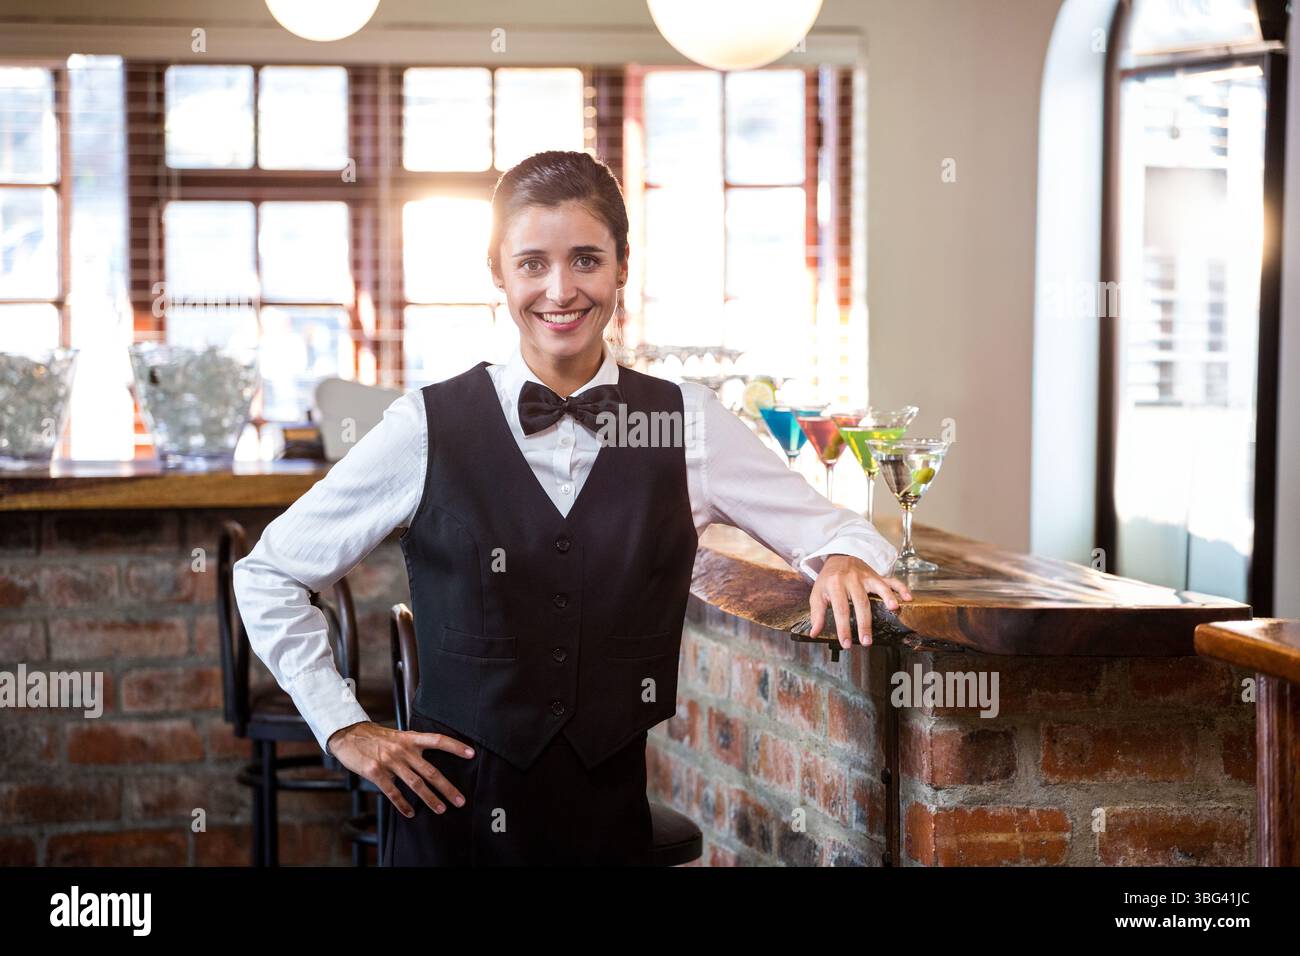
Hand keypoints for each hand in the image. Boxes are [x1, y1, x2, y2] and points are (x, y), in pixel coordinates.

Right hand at [327, 720, 474, 817]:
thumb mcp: (398, 735)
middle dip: (447, 787)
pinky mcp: (376, 772)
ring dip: (430, 799)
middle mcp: (403, 750)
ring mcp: (390, 761)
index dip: (455, 746)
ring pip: (416, 784)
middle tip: (460, 800)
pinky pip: (393, 792)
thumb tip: (430, 756)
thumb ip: (413, 745)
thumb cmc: (375, 737)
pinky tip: (410, 812)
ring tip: (441, 809)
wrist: (348, 734)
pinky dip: (403, 804)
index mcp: (410, 738)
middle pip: (431, 771)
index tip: (471, 754)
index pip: (438, 740)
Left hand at [808, 554, 912, 647]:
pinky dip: (901, 588)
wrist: (839, 557)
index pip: (840, 609)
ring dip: (887, 597)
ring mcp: (866, 576)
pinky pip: (891, 580)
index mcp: (835, 585)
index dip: (843, 627)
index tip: (846, 643)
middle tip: (867, 641)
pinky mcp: (877, 575)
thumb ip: (817, 614)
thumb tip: (814, 633)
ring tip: (894, 609)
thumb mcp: (817, 594)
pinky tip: (908, 597)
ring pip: (878, 587)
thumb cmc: (828, 579)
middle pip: (860, 602)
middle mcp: (852, 579)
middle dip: (864, 623)